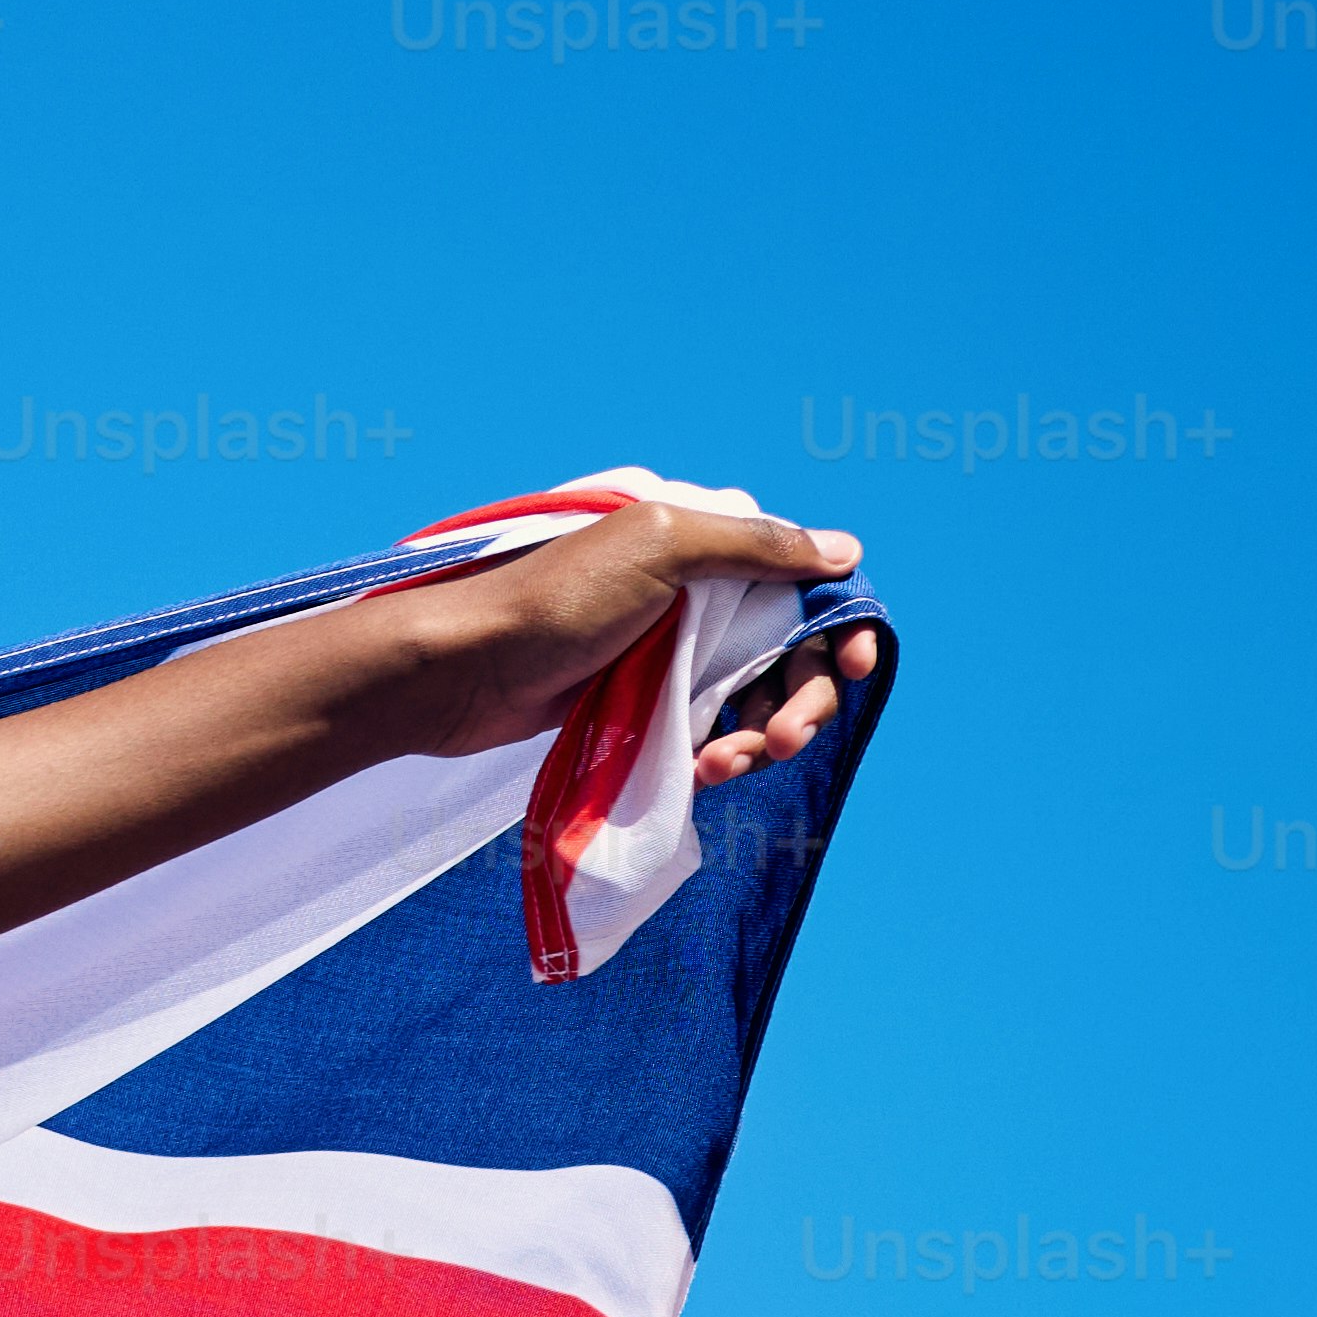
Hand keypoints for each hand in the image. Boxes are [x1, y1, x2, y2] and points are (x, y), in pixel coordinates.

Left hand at [356, 490, 884, 783]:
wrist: (462, 670)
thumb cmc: (555, 600)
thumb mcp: (660, 548)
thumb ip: (754, 547)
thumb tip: (846, 551)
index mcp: (706, 544)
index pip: (804, 584)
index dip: (840, 627)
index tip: (854, 669)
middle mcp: (695, 593)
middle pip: (788, 651)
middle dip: (799, 697)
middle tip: (783, 739)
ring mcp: (669, 651)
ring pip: (752, 698)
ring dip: (759, 734)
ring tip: (729, 764)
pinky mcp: (641, 702)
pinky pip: (709, 729)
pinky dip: (719, 752)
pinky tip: (705, 772)